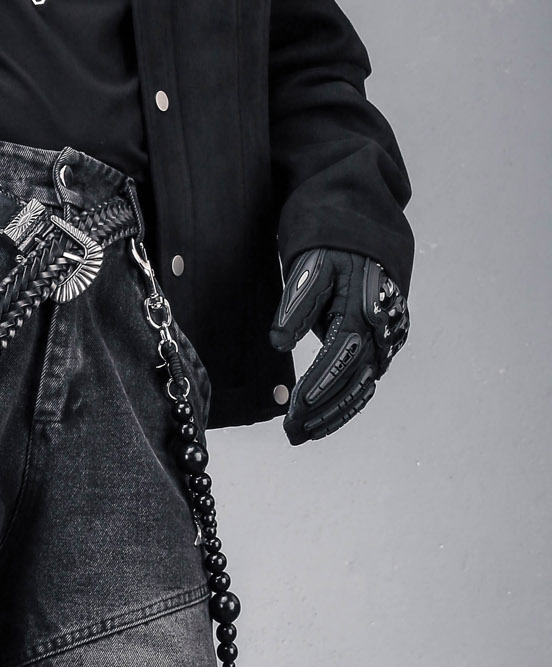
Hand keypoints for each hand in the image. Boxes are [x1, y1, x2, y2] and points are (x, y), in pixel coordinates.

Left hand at [269, 248, 407, 444]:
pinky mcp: (385, 345)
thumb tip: (278, 342)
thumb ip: (296, 304)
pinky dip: (347, 405)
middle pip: (353, 380)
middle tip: (292, 433)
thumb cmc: (333, 247)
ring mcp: (387, 339)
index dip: (317, 386)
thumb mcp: (312, 265)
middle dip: (322, 411)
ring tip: (303, 434)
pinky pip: (367, 382)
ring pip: (362, 387)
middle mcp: (381, 328)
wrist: (367, 232)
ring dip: (334, 415)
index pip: (339, 357)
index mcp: (363, 308)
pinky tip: (325, 421)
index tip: (293, 410)